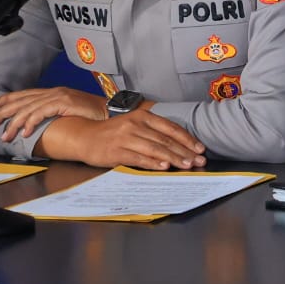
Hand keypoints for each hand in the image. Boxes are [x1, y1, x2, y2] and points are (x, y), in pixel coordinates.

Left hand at [0, 87, 106, 142]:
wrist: (112, 111)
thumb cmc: (95, 115)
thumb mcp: (71, 112)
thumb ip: (56, 113)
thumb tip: (41, 123)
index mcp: (56, 93)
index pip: (28, 94)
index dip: (10, 98)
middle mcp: (55, 92)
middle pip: (24, 100)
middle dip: (5, 112)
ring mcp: (59, 96)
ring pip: (29, 108)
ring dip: (15, 123)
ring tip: (7, 135)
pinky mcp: (64, 103)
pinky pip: (41, 113)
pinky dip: (30, 123)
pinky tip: (25, 132)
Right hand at [36, 107, 205, 170]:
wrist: (84, 136)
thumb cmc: (114, 133)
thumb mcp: (135, 125)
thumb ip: (154, 132)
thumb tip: (180, 145)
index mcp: (143, 116)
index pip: (171, 127)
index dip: (187, 139)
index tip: (200, 148)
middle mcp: (135, 125)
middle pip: (166, 140)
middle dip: (185, 151)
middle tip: (199, 161)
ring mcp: (125, 138)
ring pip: (155, 149)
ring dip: (173, 158)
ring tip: (187, 165)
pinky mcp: (116, 151)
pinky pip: (138, 158)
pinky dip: (153, 163)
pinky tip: (164, 167)